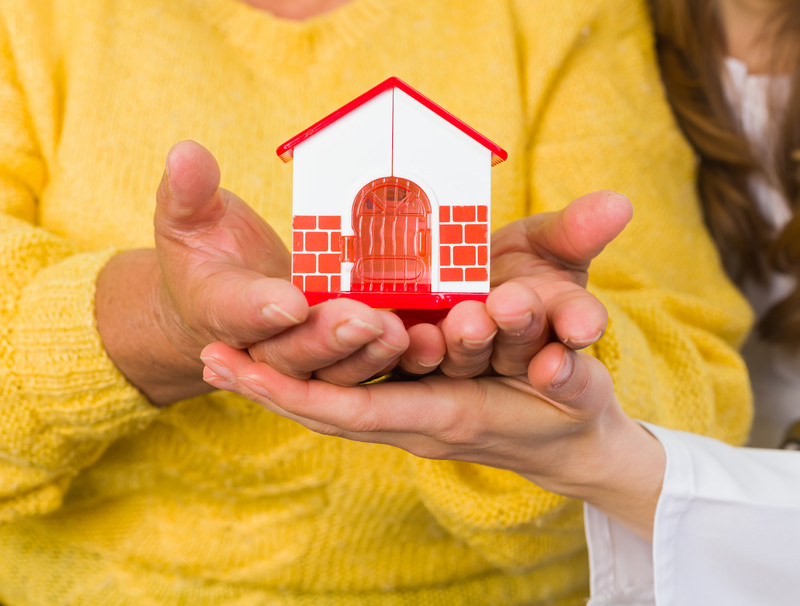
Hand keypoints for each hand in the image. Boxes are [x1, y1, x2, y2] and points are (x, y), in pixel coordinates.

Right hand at [97, 141, 407, 403]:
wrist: (224, 293)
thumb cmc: (206, 249)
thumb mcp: (187, 216)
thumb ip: (188, 192)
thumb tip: (185, 152)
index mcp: (220, 310)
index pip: (237, 314)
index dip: (262, 311)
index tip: (291, 301)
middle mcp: (263, 345)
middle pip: (294, 353)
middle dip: (329, 338)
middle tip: (367, 319)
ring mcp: (305, 355)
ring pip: (335, 369)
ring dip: (368, 356)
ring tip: (402, 333)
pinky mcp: (340, 353)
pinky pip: (366, 362)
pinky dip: (396, 358)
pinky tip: (431, 338)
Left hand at [201, 337, 663, 538]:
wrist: (578, 450)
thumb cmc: (577, 411)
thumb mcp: (577, 385)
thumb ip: (565, 371)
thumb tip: (552, 361)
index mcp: (448, 416)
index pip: (356, 408)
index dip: (298, 389)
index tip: (242, 365)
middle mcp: (417, 424)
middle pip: (325, 411)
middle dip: (267, 385)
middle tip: (208, 357)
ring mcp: (411, 423)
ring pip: (330, 409)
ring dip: (277, 384)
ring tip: (223, 358)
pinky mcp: (414, 412)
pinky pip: (349, 405)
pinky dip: (307, 389)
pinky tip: (280, 369)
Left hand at [398, 191, 632, 379]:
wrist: (469, 290)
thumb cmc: (524, 269)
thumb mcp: (553, 242)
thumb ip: (578, 229)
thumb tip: (618, 204)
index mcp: (560, 317)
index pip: (578, 321)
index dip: (580, 324)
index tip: (581, 326)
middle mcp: (519, 348)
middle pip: (520, 341)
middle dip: (515, 324)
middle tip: (507, 305)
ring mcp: (472, 359)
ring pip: (470, 355)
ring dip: (466, 342)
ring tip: (464, 324)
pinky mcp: (427, 359)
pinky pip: (424, 359)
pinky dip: (421, 351)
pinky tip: (418, 337)